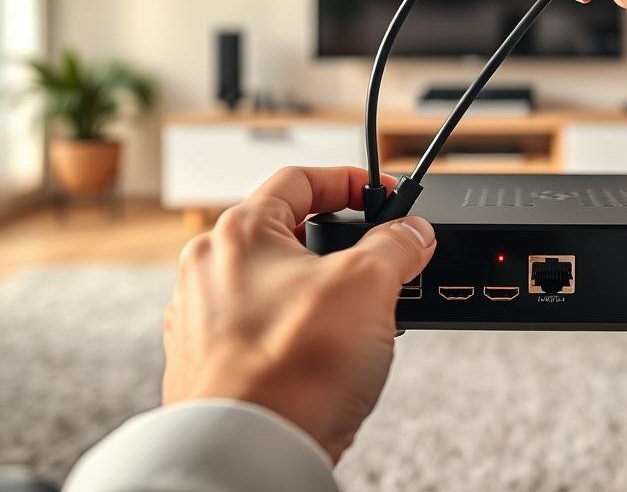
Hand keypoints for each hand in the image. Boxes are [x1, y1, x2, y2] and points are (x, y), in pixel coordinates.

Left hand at [162, 166, 435, 461]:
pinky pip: (266, 326)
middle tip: (378, 260)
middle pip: (289, 232)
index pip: (300, 179)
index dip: (349, 181)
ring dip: (324, 290)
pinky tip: (329, 353)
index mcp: (239, 232)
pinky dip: (301, 329)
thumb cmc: (289, 369)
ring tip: (359, 315)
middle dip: (341, 244)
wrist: (250, 455)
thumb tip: (413, 232)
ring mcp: (205, 318)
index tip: (382, 196)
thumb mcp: (366, 284)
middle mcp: (210, 269)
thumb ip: (395, 245)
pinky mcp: (212, 363)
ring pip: (278, 283)